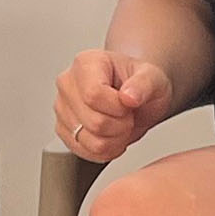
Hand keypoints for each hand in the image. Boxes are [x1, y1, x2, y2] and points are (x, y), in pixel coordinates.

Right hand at [53, 48, 173, 165]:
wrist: (133, 96)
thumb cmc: (138, 84)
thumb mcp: (152, 78)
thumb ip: (144, 84)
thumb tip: (128, 97)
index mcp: (86, 63)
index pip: (93, 94)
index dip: (118, 108)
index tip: (129, 103)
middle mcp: (68, 83)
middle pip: (93, 122)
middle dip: (121, 126)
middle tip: (128, 115)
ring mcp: (62, 108)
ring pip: (89, 141)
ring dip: (114, 140)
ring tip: (120, 125)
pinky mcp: (62, 130)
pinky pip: (84, 152)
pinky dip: (105, 150)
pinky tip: (112, 136)